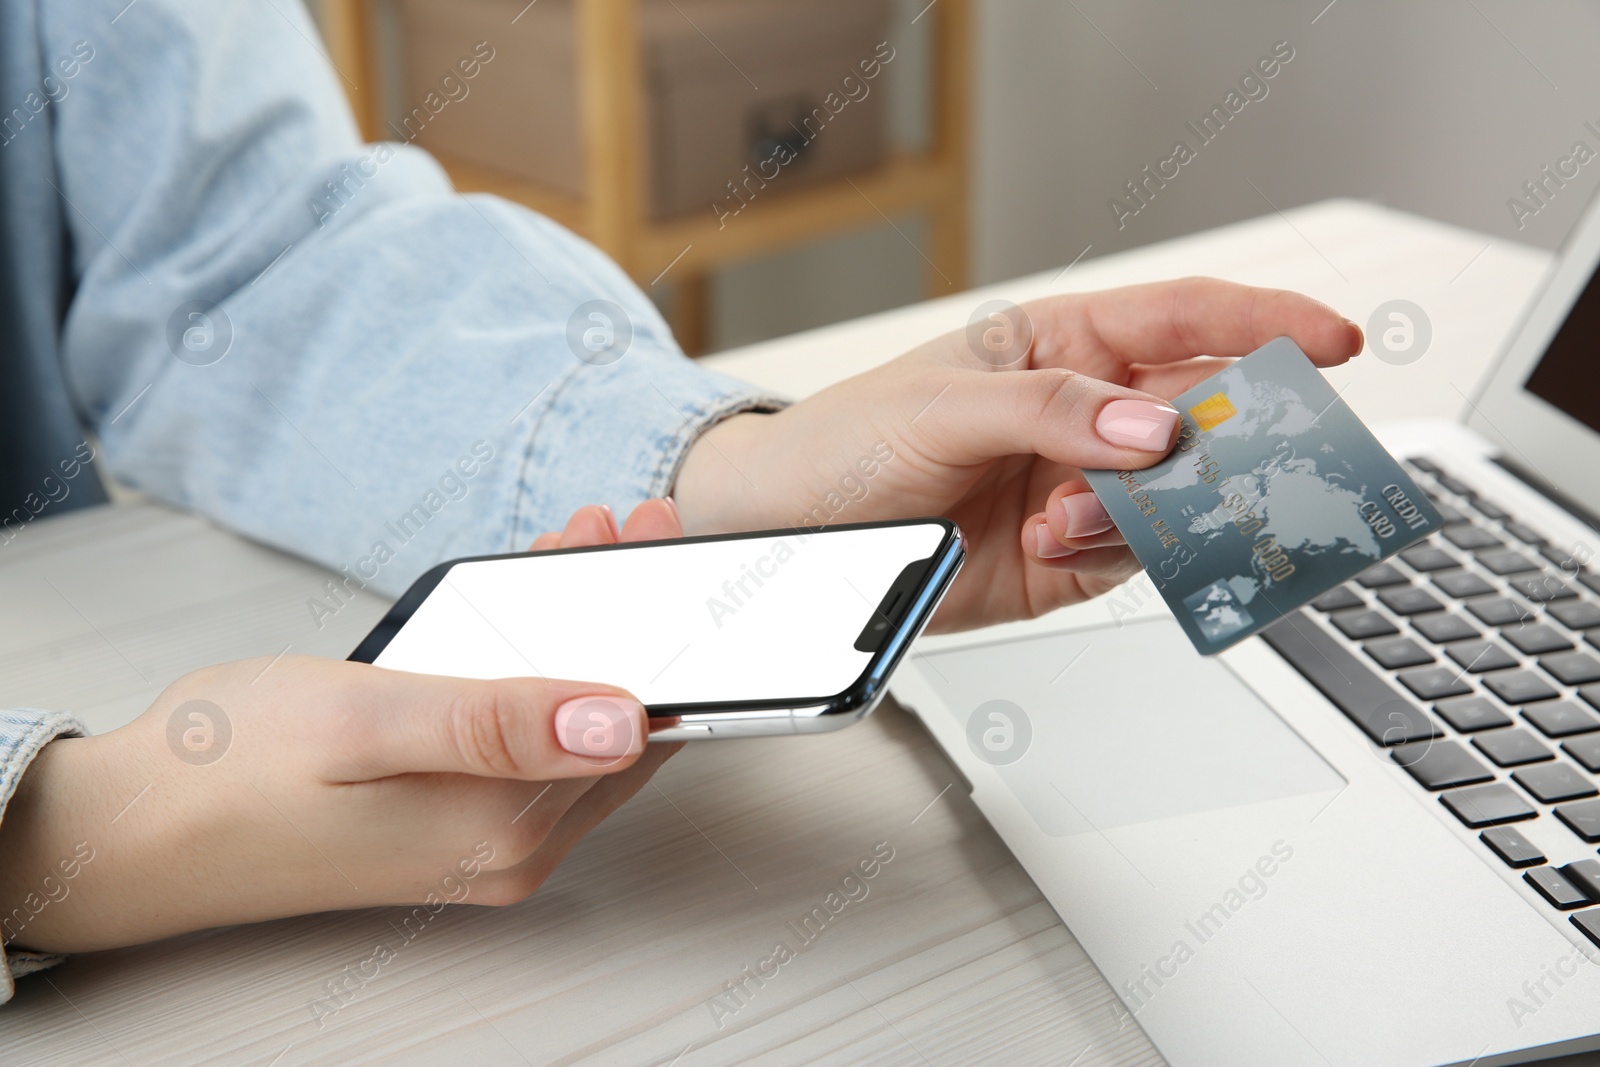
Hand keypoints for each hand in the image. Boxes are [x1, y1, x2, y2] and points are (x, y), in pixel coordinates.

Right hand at [0, 500, 683, 953]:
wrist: (134, 831)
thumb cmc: (230, 769)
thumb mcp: (367, 719)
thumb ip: (498, 724)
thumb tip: (624, 720)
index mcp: (505, 826)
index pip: (639, 725)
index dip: (662, 631)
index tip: (653, 543)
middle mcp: (510, 849)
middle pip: (615, 724)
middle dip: (627, 619)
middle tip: (618, 530)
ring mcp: (481, 846)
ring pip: (573, 730)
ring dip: (582, 639)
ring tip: (572, 552)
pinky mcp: (449, 829)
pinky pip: (525, 746)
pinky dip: (537, 676)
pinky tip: (517, 620)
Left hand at [673, 278, 1362, 631]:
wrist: (789, 536)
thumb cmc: (848, 442)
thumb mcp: (942, 405)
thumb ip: (1053, 411)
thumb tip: (1155, 427)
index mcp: (1062, 346)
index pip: (1185, 320)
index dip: (1265, 325)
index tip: (1333, 343)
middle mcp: (1086, 416)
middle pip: (1203, 416)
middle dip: (1228, 439)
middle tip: (1228, 463)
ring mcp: (1083, 489)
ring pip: (1177, 496)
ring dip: (1150, 509)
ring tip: (1069, 515)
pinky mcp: (1067, 560)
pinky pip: (1133, 555)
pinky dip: (1112, 553)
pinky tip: (1051, 541)